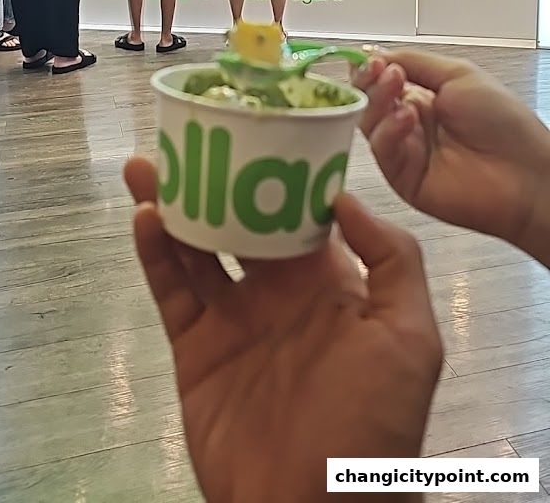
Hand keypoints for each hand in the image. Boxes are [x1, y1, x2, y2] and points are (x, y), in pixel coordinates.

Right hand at [124, 157, 441, 502]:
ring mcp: (233, 320)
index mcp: (328, 282)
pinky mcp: (196, 349)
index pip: (296, 211)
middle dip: (213, 179)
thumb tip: (344, 195)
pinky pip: (173, 291)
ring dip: (172, 206)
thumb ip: (393, 260)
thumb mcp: (410, 338)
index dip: (276, 170)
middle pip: (237, 221)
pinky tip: (145, 217)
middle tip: (187, 137)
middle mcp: (277, 292)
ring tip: (147, 166)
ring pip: (197, 247)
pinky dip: (156, 254)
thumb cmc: (373, 425)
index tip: (255, 128)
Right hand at [356, 51, 549, 265]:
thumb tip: (375, 53)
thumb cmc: (504, 123)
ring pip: (370, 125)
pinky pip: (383, 152)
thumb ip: (414, 62)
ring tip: (395, 85)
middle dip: (368, 81)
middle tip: (379, 70)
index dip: (370, 69)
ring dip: (377, 101)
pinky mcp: (403, 178)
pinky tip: (406, 118)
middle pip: (368, 102)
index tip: (369, 58)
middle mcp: (409, 124)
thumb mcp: (459, 75)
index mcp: (423, 98)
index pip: (380, 82)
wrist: (525, 172)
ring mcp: (405, 152)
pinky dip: (389, 130)